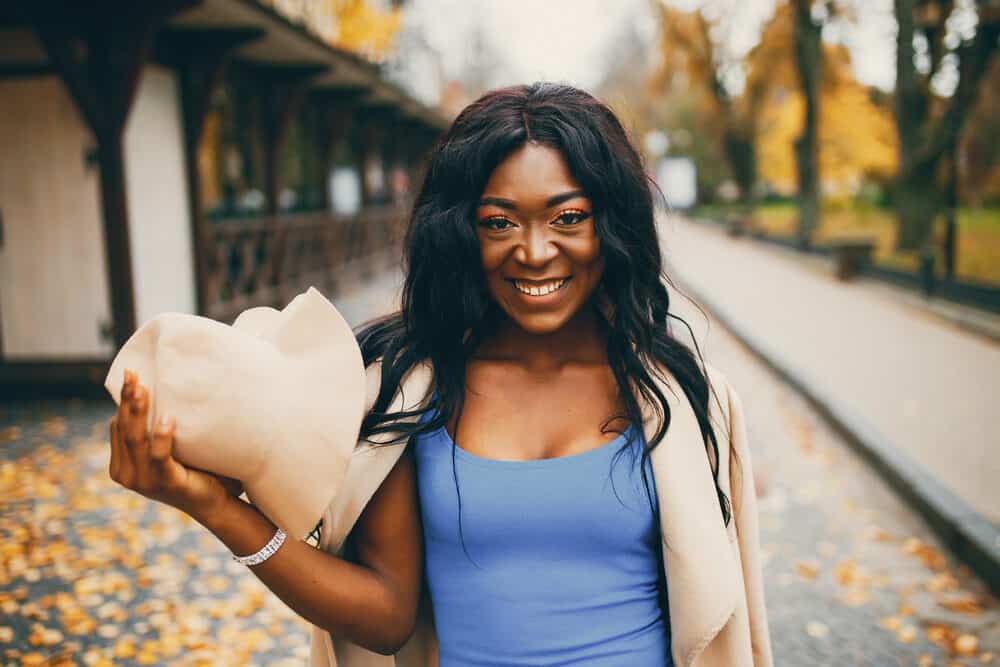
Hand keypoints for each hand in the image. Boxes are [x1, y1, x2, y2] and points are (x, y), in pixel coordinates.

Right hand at [108, 368, 244, 521]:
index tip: (132, 374)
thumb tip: (150, 393)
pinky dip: (163, 435)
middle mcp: (127, 474)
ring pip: (137, 439)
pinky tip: (168, 417)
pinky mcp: (166, 483)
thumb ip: (152, 431)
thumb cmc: (191, 469)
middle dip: (127, 399)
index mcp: (122, 464)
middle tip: (133, 373)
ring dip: (140, 411)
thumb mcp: (165, 448)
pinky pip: (160, 455)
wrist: (213, 502)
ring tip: (143, 389)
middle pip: (124, 429)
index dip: (122, 400)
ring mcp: (144, 481)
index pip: (118, 426)